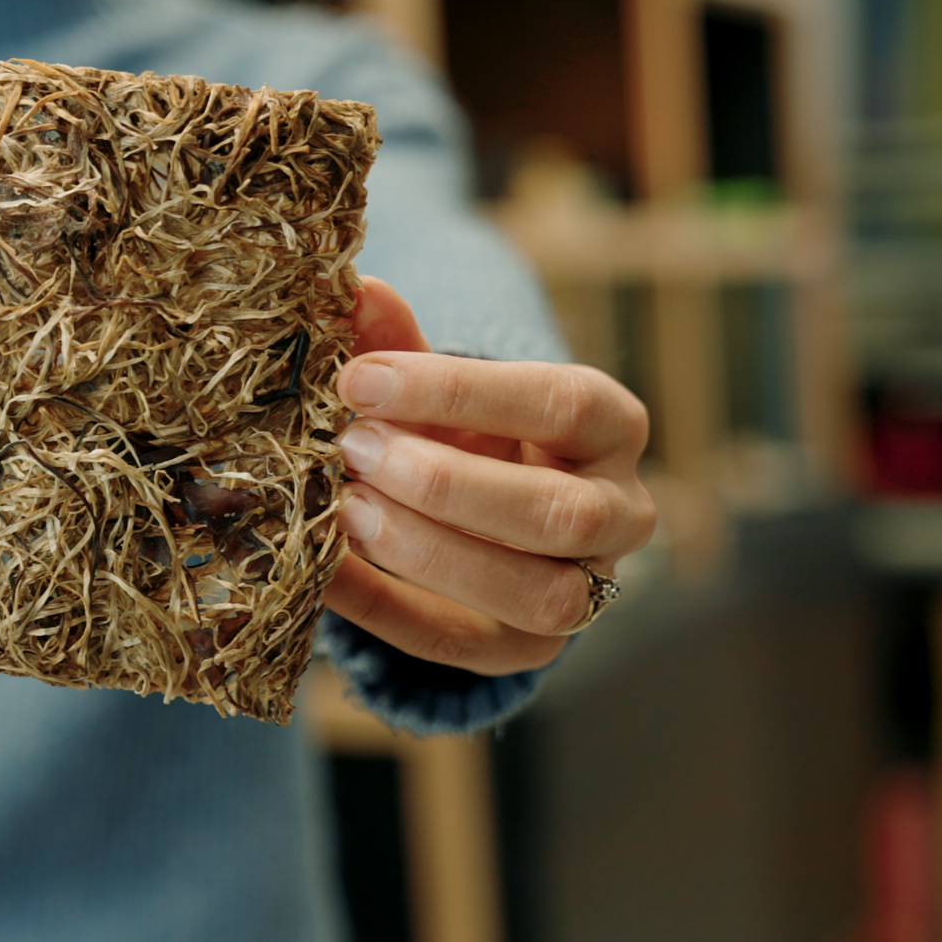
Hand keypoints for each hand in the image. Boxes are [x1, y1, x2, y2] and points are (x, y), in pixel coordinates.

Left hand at [326, 277, 655, 675]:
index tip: (360, 379)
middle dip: (443, 483)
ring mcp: (584, 593)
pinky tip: (322, 571)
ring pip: (534, 594)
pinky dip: (383, 608)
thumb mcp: (440, 386)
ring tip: (343, 509)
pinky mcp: (522, 650)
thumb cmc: (467, 431)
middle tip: (351, 448)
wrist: (483, 516)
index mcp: (611, 426)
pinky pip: (459, 645)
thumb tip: (357, 291)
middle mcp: (620, 513)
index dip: (457, 392)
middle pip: (558, 512)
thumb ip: (399, 344)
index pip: (561, 403)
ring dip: (427, 551)